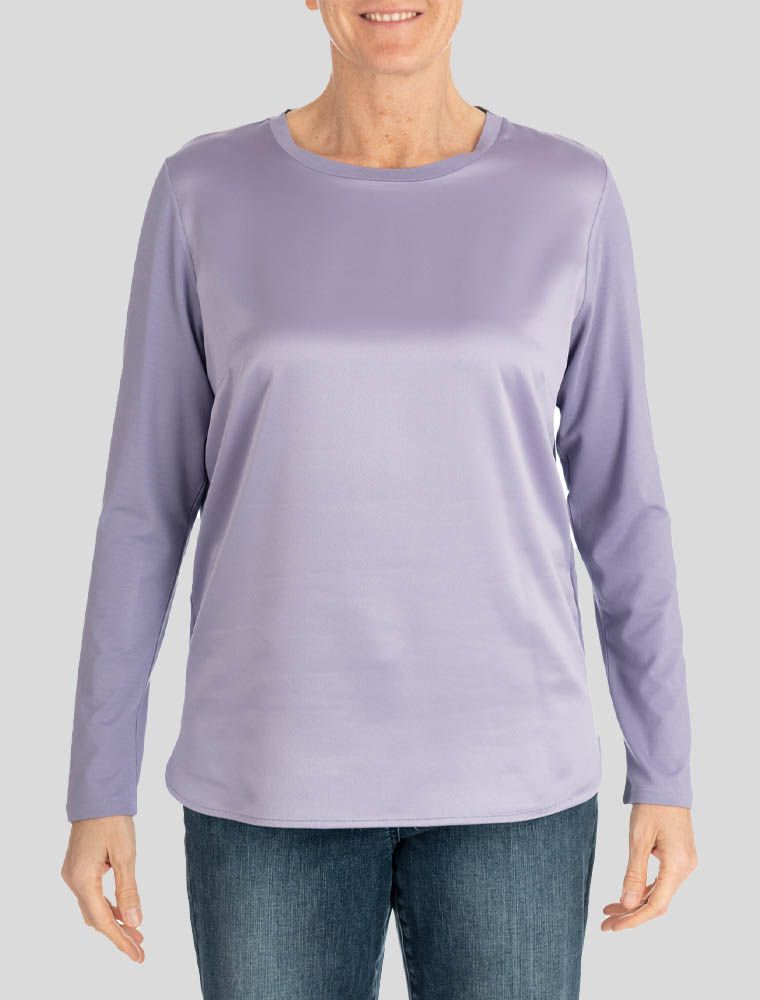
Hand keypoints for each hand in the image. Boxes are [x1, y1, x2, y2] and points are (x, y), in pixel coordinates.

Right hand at [61, 815, 144, 961]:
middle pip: (96, 918)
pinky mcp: (78, 867)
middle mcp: (73, 880)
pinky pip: (92, 895)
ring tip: (136, 933)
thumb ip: (129, 890)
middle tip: (140, 948)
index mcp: (83, 880)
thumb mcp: (126, 855)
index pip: (103, 920)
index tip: (138, 955)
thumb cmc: (113, 820)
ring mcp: (73, 874)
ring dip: (113, 921)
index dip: (120, 940)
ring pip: (93, 907)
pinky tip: (123, 912)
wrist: (98, 794)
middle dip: (118, 934)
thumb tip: (135, 922)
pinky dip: (108, 906)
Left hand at [601, 803, 696, 931]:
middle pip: (658, 903)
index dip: (633, 919)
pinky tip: (627, 895)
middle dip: (631, 915)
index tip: (612, 926)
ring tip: (610, 911)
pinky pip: (662, 882)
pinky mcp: (680, 858)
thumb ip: (634, 874)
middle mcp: (685, 869)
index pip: (655, 905)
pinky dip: (644, 890)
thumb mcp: (638, 839)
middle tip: (606, 923)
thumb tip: (627, 905)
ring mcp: (684, 864)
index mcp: (677, 866)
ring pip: (660, 893)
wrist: (665, 783)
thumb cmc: (651, 806)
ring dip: (636, 903)